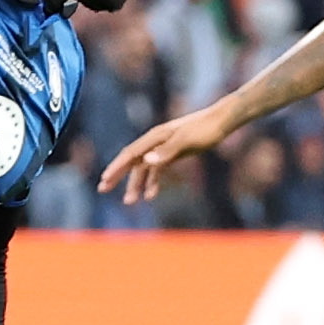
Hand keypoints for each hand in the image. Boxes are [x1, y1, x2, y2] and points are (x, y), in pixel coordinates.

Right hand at [99, 102, 232, 202]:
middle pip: (131, 161)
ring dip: (136, 184)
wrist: (221, 121)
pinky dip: (152, 182)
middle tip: (102, 190)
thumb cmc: (204, 130)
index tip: (104, 180)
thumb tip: (146, 161)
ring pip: (144, 168)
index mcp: (155, 137)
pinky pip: (157, 170)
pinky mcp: (173, 153)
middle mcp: (155, 142)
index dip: (116, 167)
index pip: (130, 154)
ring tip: (130, 202)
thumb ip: (166, 152)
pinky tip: (151, 195)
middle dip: (117, 176)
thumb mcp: (186, 142)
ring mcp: (163, 148)